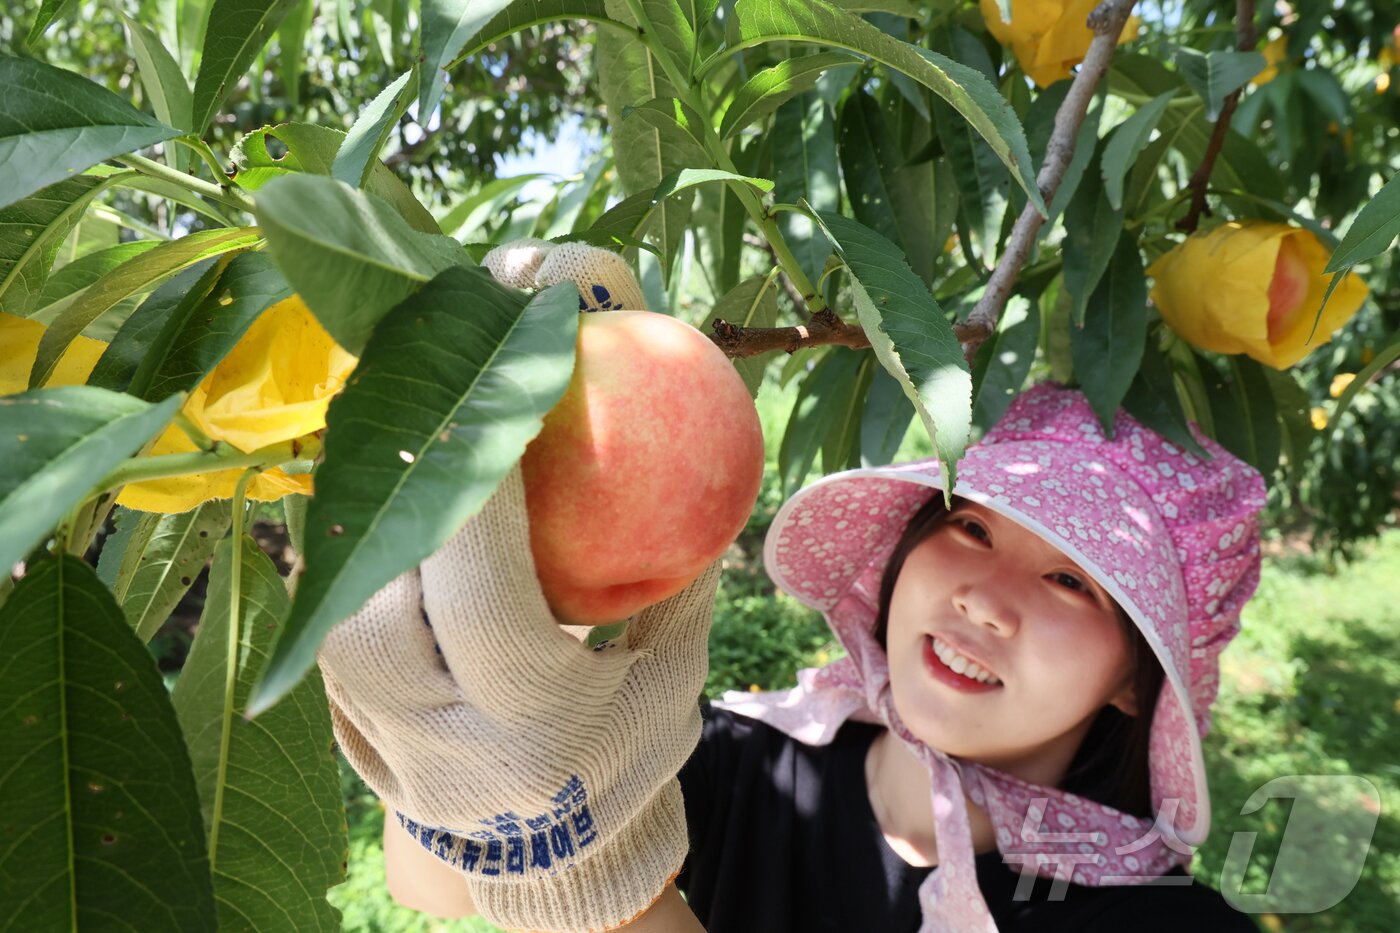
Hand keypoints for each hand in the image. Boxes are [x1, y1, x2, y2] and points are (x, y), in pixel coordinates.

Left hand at [314, 240, 721, 932]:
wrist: (557, 861)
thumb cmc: (630, 747)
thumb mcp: (676, 666)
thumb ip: (674, 566)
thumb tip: (686, 439)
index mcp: (534, 725)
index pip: (484, 591)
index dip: (478, 481)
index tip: (487, 393)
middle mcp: (437, 739)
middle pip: (379, 594)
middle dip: (403, 487)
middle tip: (435, 404)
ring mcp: (377, 743)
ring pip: (335, 612)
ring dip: (368, 518)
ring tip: (410, 449)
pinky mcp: (344, 734)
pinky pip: (325, 628)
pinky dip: (353, 557)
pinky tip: (388, 505)